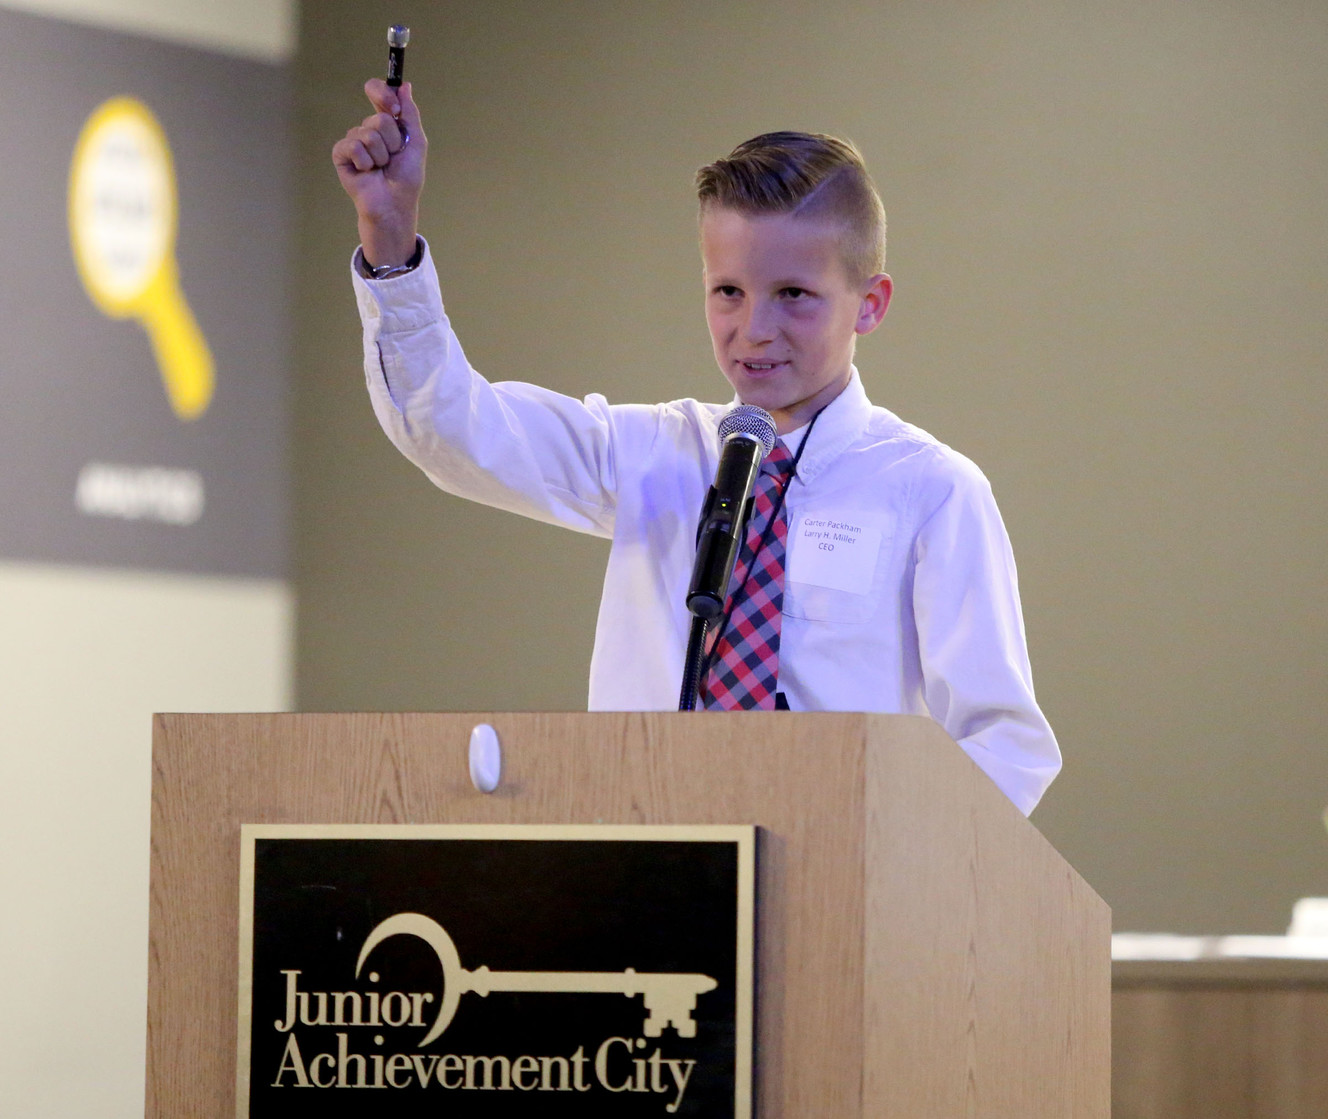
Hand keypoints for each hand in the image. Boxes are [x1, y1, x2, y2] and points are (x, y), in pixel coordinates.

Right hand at [332, 79, 426, 267]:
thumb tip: (404, 86)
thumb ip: (410, 113)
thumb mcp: (416, 142)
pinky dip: (365, 161)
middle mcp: (368, 129)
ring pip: (368, 133)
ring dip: (381, 154)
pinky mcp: (342, 155)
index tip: (394, 107)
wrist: (394, 204)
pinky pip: (352, 145)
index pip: (377, 93)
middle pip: (379, 117)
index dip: (383, 93)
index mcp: (386, 123)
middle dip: (392, 140)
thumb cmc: (407, 178)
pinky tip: (366, 172)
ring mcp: (354, 141)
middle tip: (393, 157)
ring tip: (381, 168)